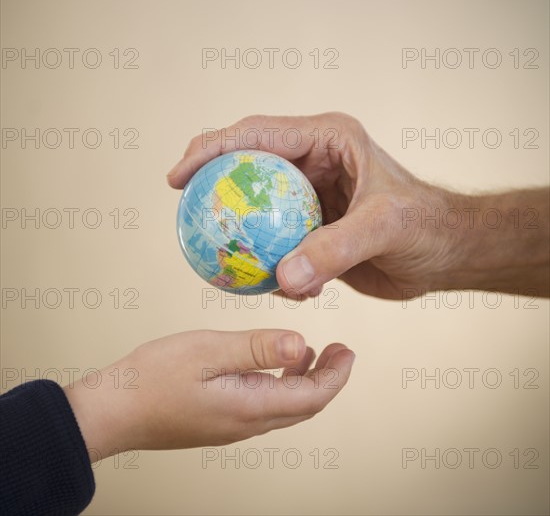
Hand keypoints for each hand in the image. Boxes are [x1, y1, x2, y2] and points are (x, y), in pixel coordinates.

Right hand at [64, 329, 354, 460]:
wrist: (114, 411)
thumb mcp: (209, 350)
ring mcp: (233, 425)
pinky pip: (265, 405)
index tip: (349, 351)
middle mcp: (248, 423)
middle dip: (329, 378)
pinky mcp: (220, 420)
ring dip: (306, 381)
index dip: (337, 375)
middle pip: (304, 405)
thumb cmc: (154, 378)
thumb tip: (302, 344)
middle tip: (339, 351)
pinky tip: (272, 364)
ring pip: (286, 406)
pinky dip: (281, 384)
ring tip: (313, 352)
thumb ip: (257, 348)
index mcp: (251, 406)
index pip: (312, 397)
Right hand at [166, 113, 463, 298]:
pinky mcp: (312, 227)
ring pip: (256, 204)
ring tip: (208, 242)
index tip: (179, 175)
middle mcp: (314, 162)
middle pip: (247, 162)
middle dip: (211, 177)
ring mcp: (311, 195)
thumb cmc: (426, 228)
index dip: (212, 148)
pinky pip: (274, 237)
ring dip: (235, 223)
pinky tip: (259, 279)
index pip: (257, 134)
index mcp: (328, 140)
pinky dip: (262, 256)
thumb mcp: (384, 229)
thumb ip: (335, 249)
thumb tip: (283, 276)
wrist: (444, 255)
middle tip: (181, 201)